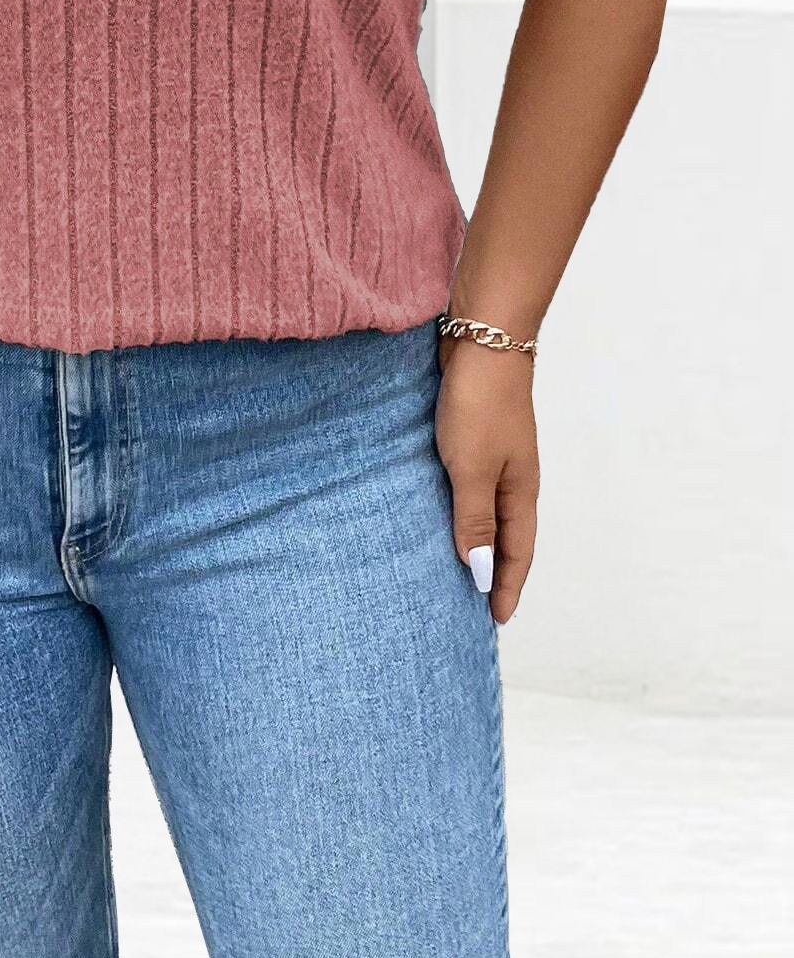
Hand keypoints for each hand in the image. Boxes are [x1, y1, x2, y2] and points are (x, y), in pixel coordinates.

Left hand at [434, 336, 538, 623]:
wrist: (481, 338)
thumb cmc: (480, 403)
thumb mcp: (473, 468)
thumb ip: (474, 519)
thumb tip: (480, 573)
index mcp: (521, 490)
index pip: (518, 552)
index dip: (508, 586)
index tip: (496, 620)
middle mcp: (512, 476)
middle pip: (505, 534)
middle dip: (494, 570)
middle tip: (476, 604)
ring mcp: (494, 453)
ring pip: (485, 508)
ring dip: (475, 537)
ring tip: (454, 565)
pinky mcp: (472, 433)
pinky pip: (467, 482)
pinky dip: (458, 504)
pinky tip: (436, 508)